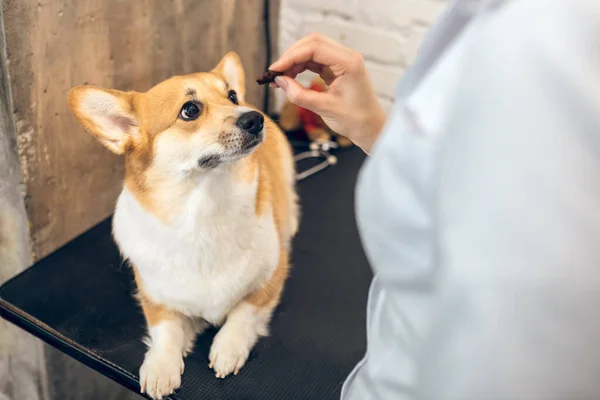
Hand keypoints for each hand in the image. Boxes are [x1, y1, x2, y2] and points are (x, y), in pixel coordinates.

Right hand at [270, 34, 386, 152]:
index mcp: (348, 62)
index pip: (314, 48)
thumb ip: (300, 95)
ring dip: (294, 61)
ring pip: (312, 51)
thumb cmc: (355, 120)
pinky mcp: (337, 69)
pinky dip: (300, 67)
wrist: (370, 128)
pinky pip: (315, 61)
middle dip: (291, 56)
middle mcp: (346, 57)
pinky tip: (290, 78)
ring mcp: (342, 61)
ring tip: (280, 78)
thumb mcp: (324, 108)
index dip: (291, 56)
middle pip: (312, 43)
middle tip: (275, 73)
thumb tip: (280, 82)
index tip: (275, 70)